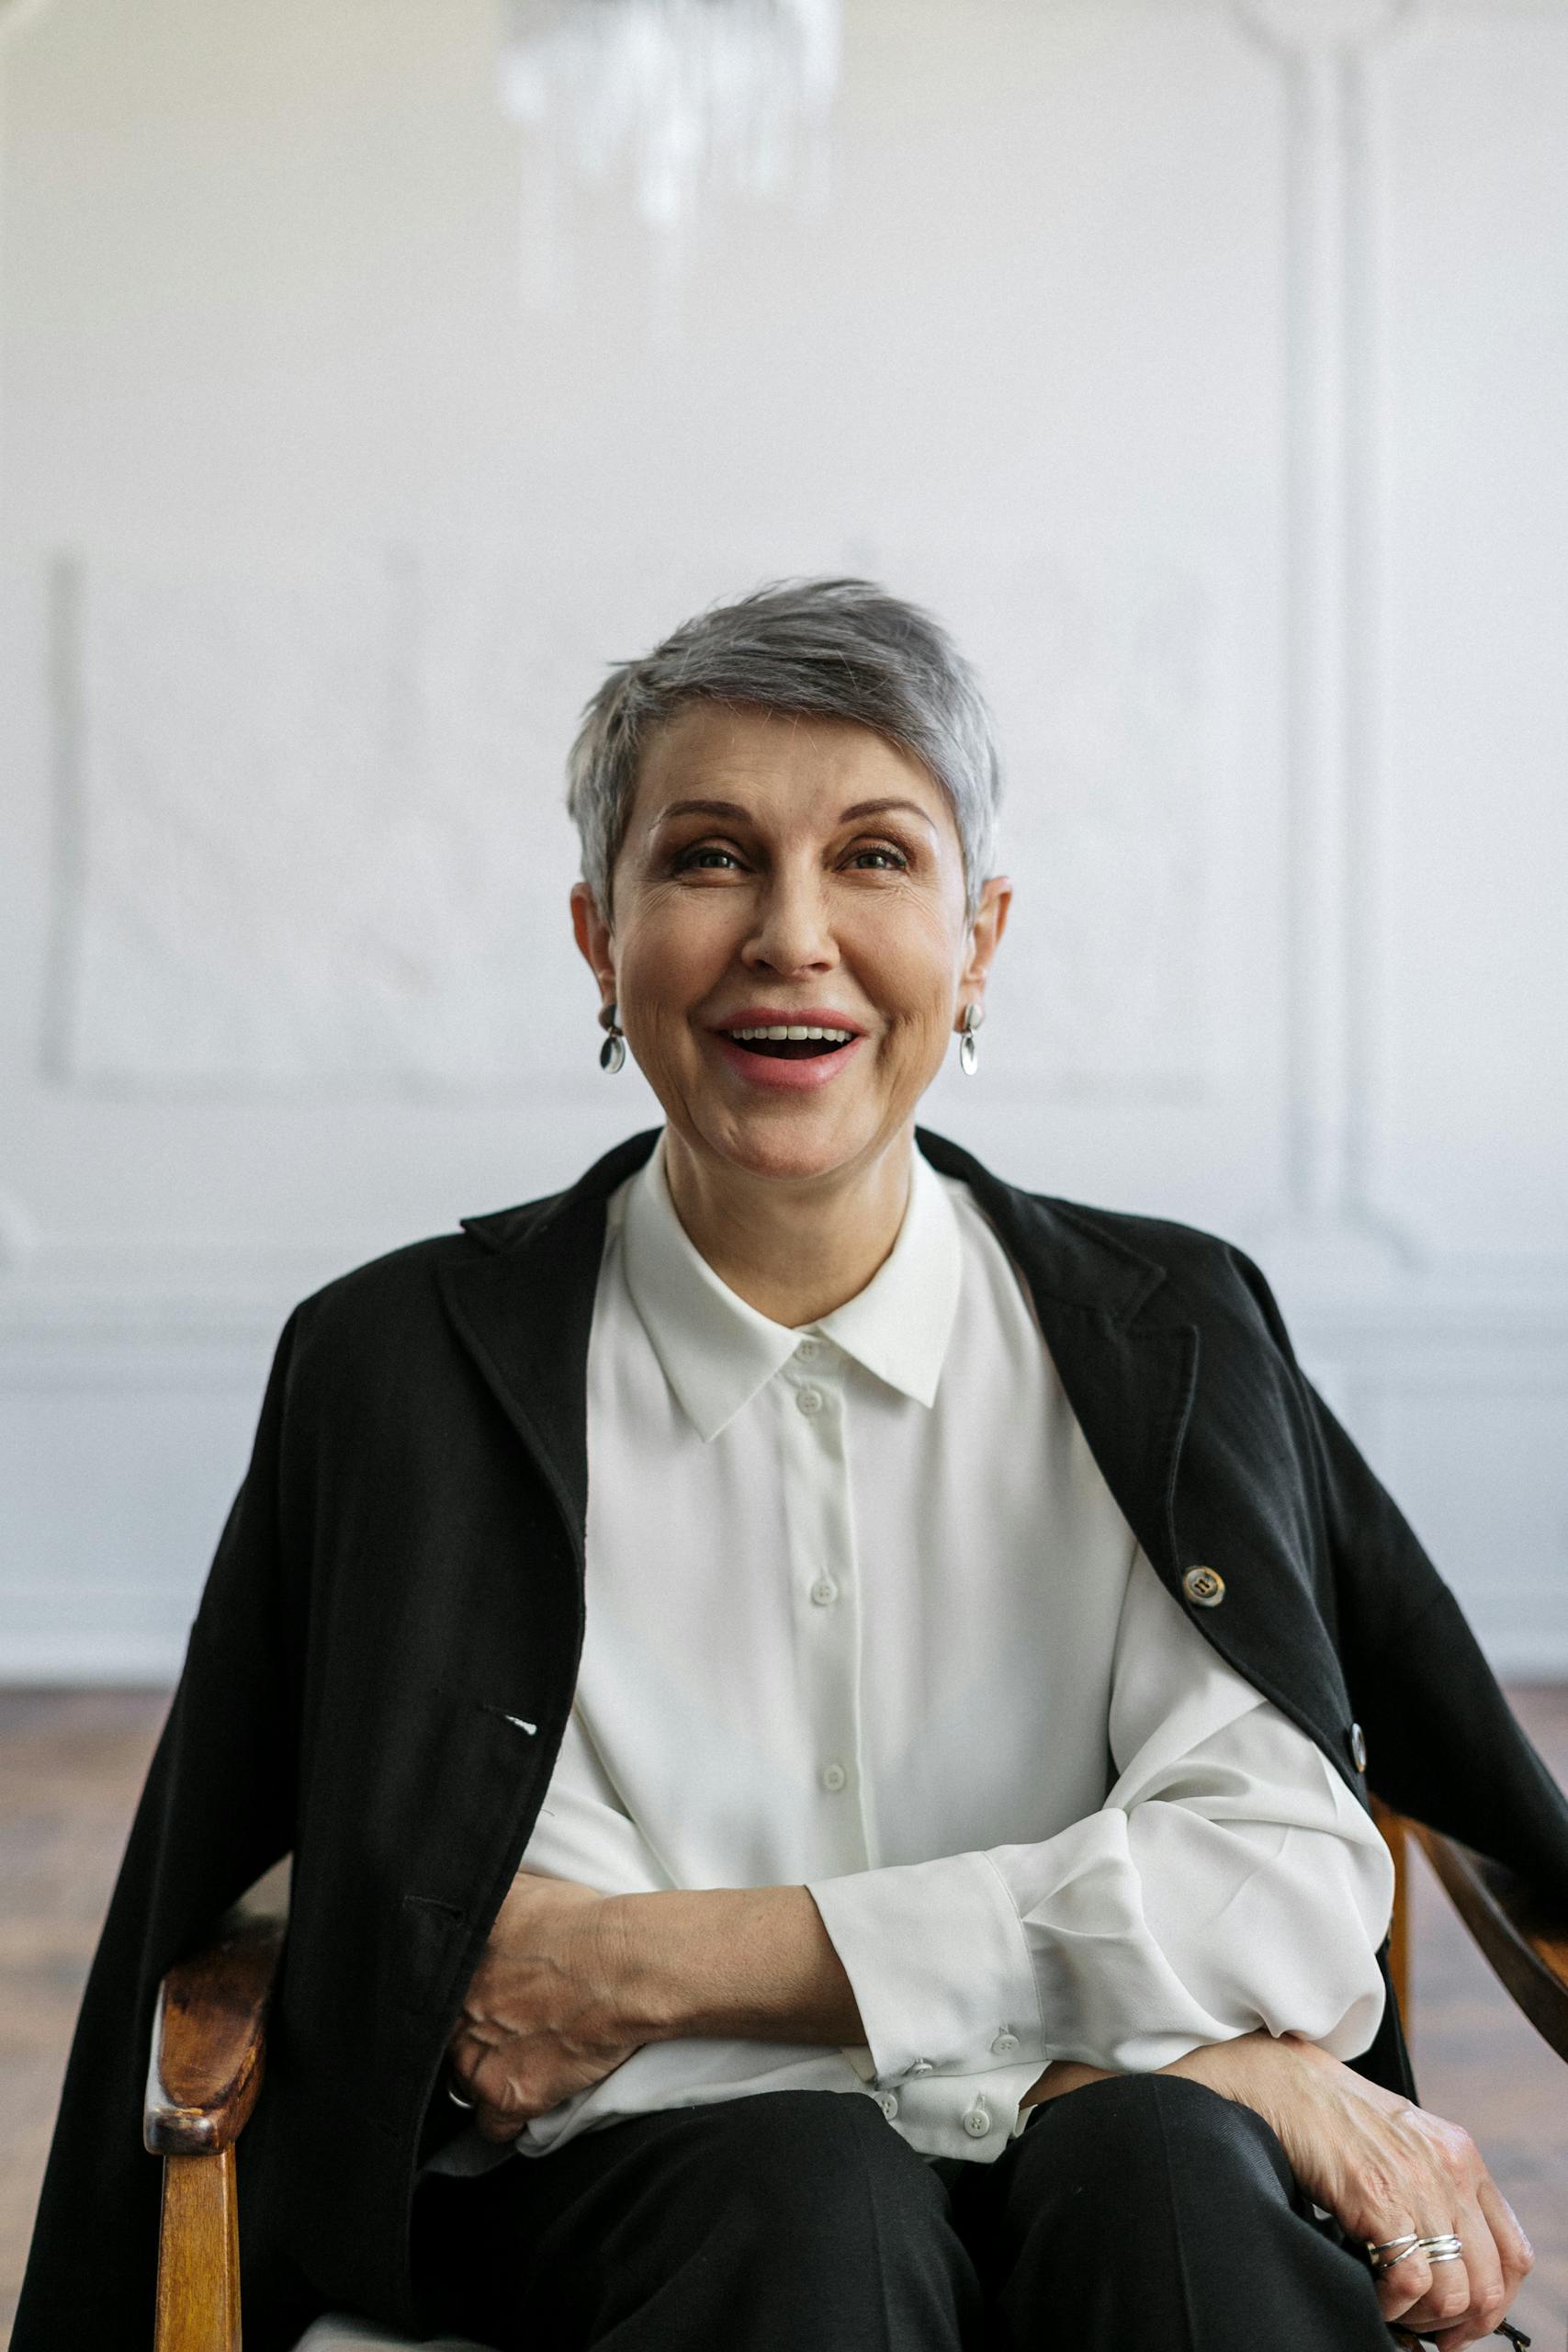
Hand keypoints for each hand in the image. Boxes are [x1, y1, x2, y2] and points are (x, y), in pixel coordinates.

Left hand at [447, 1871, 639, 2140]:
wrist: (619, 1965)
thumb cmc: (577, 1922)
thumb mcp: (512, 1890)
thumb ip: (475, 1903)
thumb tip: (454, 1889)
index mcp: (450, 1967)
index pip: (430, 1997)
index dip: (457, 2001)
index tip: (477, 2000)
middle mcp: (453, 2016)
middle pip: (447, 2038)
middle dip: (472, 2033)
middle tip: (509, 2021)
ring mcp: (477, 2060)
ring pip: (465, 2081)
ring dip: (487, 2071)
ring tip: (524, 2053)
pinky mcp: (509, 2096)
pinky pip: (493, 2127)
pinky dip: (509, 2118)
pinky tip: (529, 2091)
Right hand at [1147, 2034, 1530, 2349]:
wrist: (1282, 2083)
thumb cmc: (1331, 2116)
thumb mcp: (1403, 2142)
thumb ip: (1434, 2187)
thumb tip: (1447, 2260)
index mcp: (1461, 2156)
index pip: (1512, 2253)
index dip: (1494, 2301)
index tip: (1465, 2321)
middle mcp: (1450, 2170)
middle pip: (1489, 2281)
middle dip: (1460, 2322)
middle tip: (1429, 2332)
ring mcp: (1417, 2183)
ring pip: (1455, 2290)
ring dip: (1423, 2316)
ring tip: (1394, 2307)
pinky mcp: (1380, 2197)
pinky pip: (1413, 2280)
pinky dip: (1394, 2302)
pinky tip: (1372, 2289)